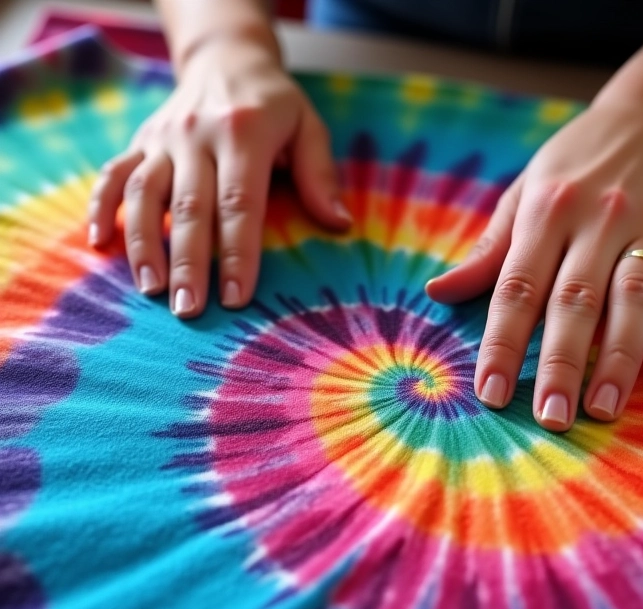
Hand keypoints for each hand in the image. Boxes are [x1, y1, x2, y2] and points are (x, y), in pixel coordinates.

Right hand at [88, 38, 350, 316]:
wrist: (225, 59)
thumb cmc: (273, 104)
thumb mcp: (307, 126)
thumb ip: (319, 174)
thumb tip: (339, 224)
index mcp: (243, 133)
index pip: (239, 204)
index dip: (237, 254)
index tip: (236, 298)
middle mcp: (196, 135)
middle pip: (189, 208)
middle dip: (188, 263)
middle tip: (188, 310)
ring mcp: (162, 139)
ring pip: (143, 195)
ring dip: (143, 245)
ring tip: (151, 290)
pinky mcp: (139, 141)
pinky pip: (113, 175)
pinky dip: (100, 207)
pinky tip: (97, 244)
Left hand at [426, 99, 642, 430]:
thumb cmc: (572, 164)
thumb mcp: (523, 194)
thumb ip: (487, 251)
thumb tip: (436, 293)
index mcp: (547, 210)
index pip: (517, 288)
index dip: (502, 343)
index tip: (489, 393)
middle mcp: (598, 220)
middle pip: (576, 301)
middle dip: (561, 364)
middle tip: (550, 419)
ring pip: (634, 300)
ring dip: (619, 358)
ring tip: (603, 409)